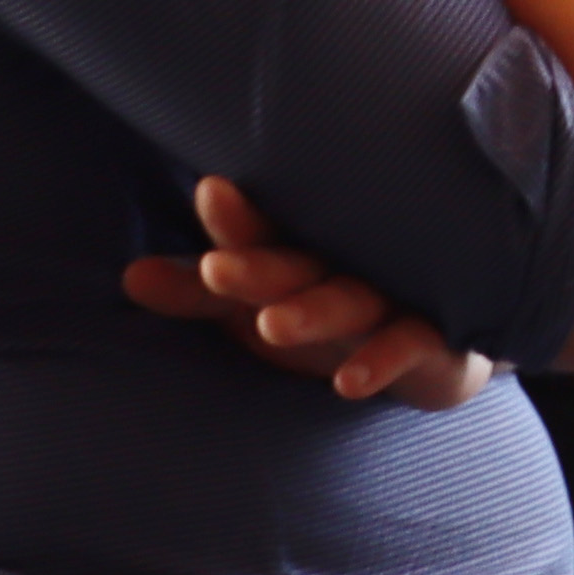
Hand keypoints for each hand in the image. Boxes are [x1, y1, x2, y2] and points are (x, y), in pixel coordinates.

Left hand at [118, 177, 493, 407]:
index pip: (261, 227)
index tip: (211, 192)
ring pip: (350, 301)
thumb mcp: (254, 305)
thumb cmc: (332, 310)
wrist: (443, 342)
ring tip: (271, 327)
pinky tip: (350, 382)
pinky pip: (409, 345)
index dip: (235, 217)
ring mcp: (392, 299)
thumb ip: (197, 295)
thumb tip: (130, 279)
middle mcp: (344, 266)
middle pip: (297, 264)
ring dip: (313, 313)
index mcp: (299, 248)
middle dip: (259, 267)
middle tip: (218, 270)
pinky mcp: (435, 339)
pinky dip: (382, 360)